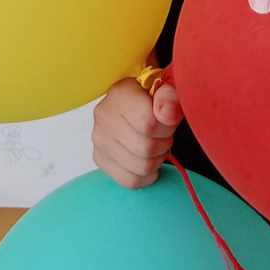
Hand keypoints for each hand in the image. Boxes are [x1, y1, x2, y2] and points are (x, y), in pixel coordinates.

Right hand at [91, 75, 181, 189]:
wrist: (136, 105)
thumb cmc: (153, 98)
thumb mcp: (167, 89)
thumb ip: (169, 97)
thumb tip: (168, 112)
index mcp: (120, 94)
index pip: (148, 123)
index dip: (167, 127)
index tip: (170, 120)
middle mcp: (104, 116)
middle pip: (146, 148)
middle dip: (164, 143)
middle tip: (165, 134)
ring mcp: (99, 139)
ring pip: (141, 166)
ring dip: (157, 159)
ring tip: (156, 145)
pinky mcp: (100, 159)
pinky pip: (130, 180)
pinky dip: (147, 175)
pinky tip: (149, 161)